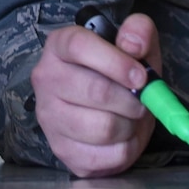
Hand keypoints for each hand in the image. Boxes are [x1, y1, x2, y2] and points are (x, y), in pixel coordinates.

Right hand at [30, 12, 162, 177]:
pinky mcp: (62, 150)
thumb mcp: (135, 44)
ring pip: (103, 128)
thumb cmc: (120, 72)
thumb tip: (134, 45)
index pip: (79, 47)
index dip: (115, 62)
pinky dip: (125, 149)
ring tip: (130, 118)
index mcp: (60, 46)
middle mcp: (46, 80)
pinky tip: (122, 137)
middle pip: (95, 91)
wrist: (109, 109)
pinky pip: (105, 156)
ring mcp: (49, 118)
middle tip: (142, 101)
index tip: (142, 76)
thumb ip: (139, 32)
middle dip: (131, 100)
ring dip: (129, 125)